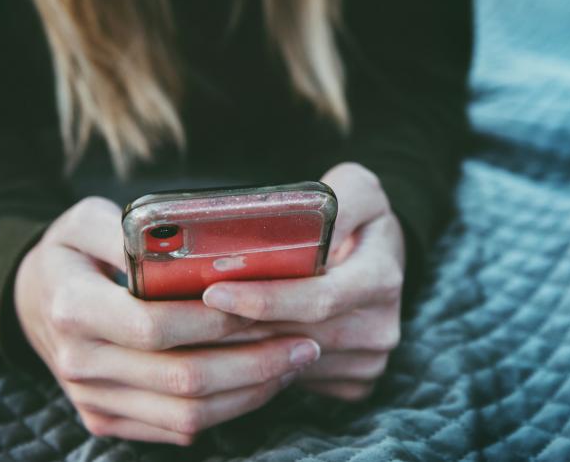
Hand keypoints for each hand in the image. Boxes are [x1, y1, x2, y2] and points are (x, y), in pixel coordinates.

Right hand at [14, 197, 321, 444]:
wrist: (32, 301)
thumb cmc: (69, 253)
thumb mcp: (83, 220)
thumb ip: (129, 227)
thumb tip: (186, 242)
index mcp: (73, 308)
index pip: (155, 326)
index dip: (217, 321)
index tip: (266, 306)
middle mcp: (80, 362)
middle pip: (182, 379)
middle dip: (253, 363)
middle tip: (304, 343)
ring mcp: (92, 399)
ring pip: (186, 415)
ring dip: (249, 392)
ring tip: (292, 363)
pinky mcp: (106, 419)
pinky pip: (176, 430)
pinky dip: (226, 410)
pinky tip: (258, 381)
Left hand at [203, 162, 404, 400]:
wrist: (382, 256)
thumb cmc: (359, 217)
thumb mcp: (357, 188)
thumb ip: (335, 199)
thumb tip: (301, 224)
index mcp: (381, 277)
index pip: (319, 298)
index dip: (265, 299)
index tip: (215, 291)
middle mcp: (380, 326)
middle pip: (297, 336)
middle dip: (238, 328)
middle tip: (187, 314)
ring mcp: (368, 360)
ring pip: (291, 362)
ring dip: (242, 348)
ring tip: (197, 327)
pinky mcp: (354, 381)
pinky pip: (297, 379)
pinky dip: (262, 366)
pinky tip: (232, 343)